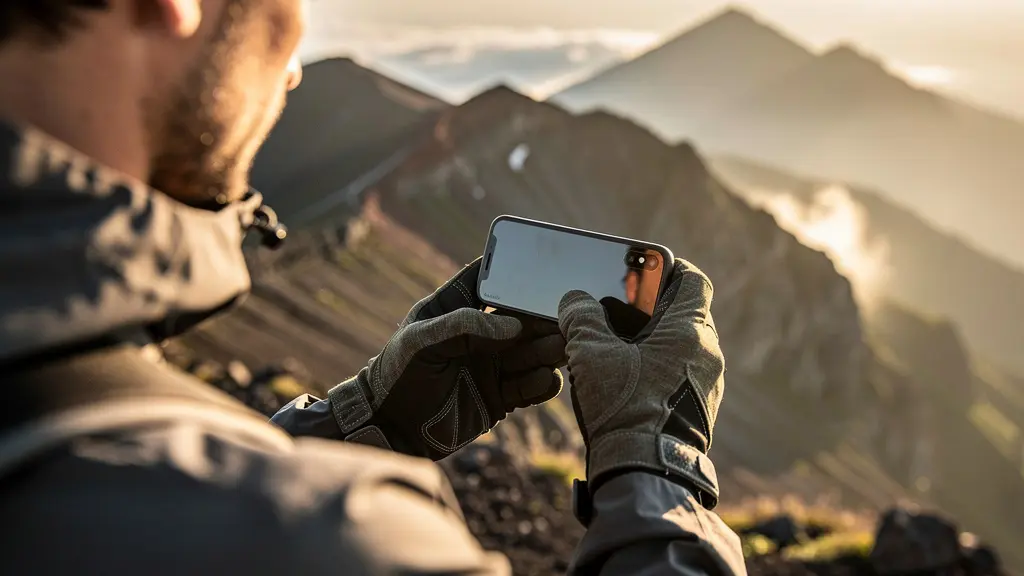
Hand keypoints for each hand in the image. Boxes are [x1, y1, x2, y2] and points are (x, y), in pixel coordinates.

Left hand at [327, 259, 565, 459]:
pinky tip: (547, 378)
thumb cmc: (397, 376)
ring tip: (562, 347)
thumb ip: (463, 327)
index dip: (514, 272)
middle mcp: (480, 335)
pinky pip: (531, 386)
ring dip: (549, 349)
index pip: (490, 282)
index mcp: (456, 309)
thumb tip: (512, 325)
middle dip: (543, 316)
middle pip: (522, 319)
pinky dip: (543, 382)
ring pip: (532, 352)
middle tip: (566, 315)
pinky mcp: (500, 396)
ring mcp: (492, 365)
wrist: (392, 430)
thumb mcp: (421, 342)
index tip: (542, 267)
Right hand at [558, 259, 724, 506]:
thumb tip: (574, 299)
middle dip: (651, 308)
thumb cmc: (623, 408)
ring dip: (653, 341)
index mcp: (691, 331)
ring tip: (615, 346)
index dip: (668, 267)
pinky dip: (658, 369)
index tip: (643, 267)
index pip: (693, 279)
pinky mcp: (700, 411)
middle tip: (617, 308)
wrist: (646, 473)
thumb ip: (580, 317)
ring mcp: (708, 385)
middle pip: (684, 314)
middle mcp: (709, 354)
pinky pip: (681, 375)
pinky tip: (626, 380)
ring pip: (683, 347)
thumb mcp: (590, 354)